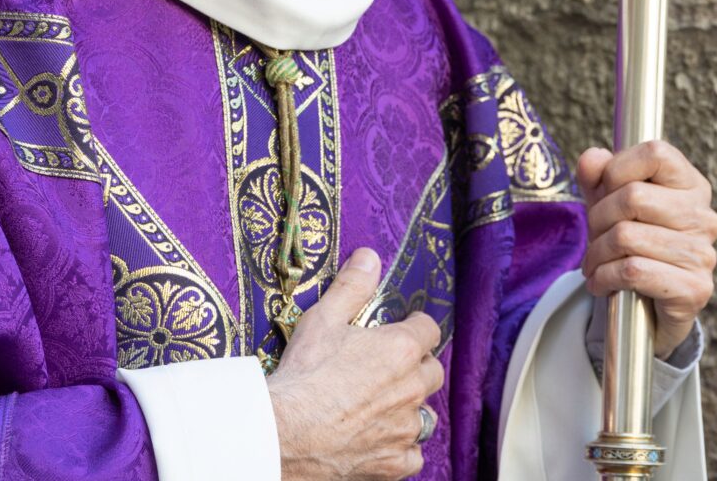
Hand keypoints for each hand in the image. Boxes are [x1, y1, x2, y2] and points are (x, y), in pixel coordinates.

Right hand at [267, 247, 443, 479]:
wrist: (284, 434)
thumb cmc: (305, 374)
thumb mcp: (324, 318)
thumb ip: (352, 285)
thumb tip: (370, 257)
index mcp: (401, 348)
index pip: (429, 329)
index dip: (415, 326)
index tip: (402, 327)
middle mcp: (411, 388)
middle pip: (432, 371)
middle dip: (417, 365)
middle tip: (389, 365)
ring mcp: (404, 429)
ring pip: (424, 413)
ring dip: (409, 407)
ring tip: (383, 403)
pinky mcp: (393, 463)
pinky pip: (412, 453)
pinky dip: (401, 447)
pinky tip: (381, 438)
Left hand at [577, 140, 716, 359]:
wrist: (652, 306)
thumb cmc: (633, 240)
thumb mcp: (609, 201)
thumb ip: (598, 175)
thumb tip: (592, 159)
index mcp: (690, 184)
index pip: (655, 153)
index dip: (618, 168)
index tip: (604, 190)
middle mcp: (703, 215)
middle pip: (632, 197)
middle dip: (598, 217)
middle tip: (592, 235)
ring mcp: (703, 253)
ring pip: (626, 236)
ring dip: (597, 252)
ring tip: (593, 262)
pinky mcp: (695, 289)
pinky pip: (633, 272)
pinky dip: (604, 277)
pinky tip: (600, 282)